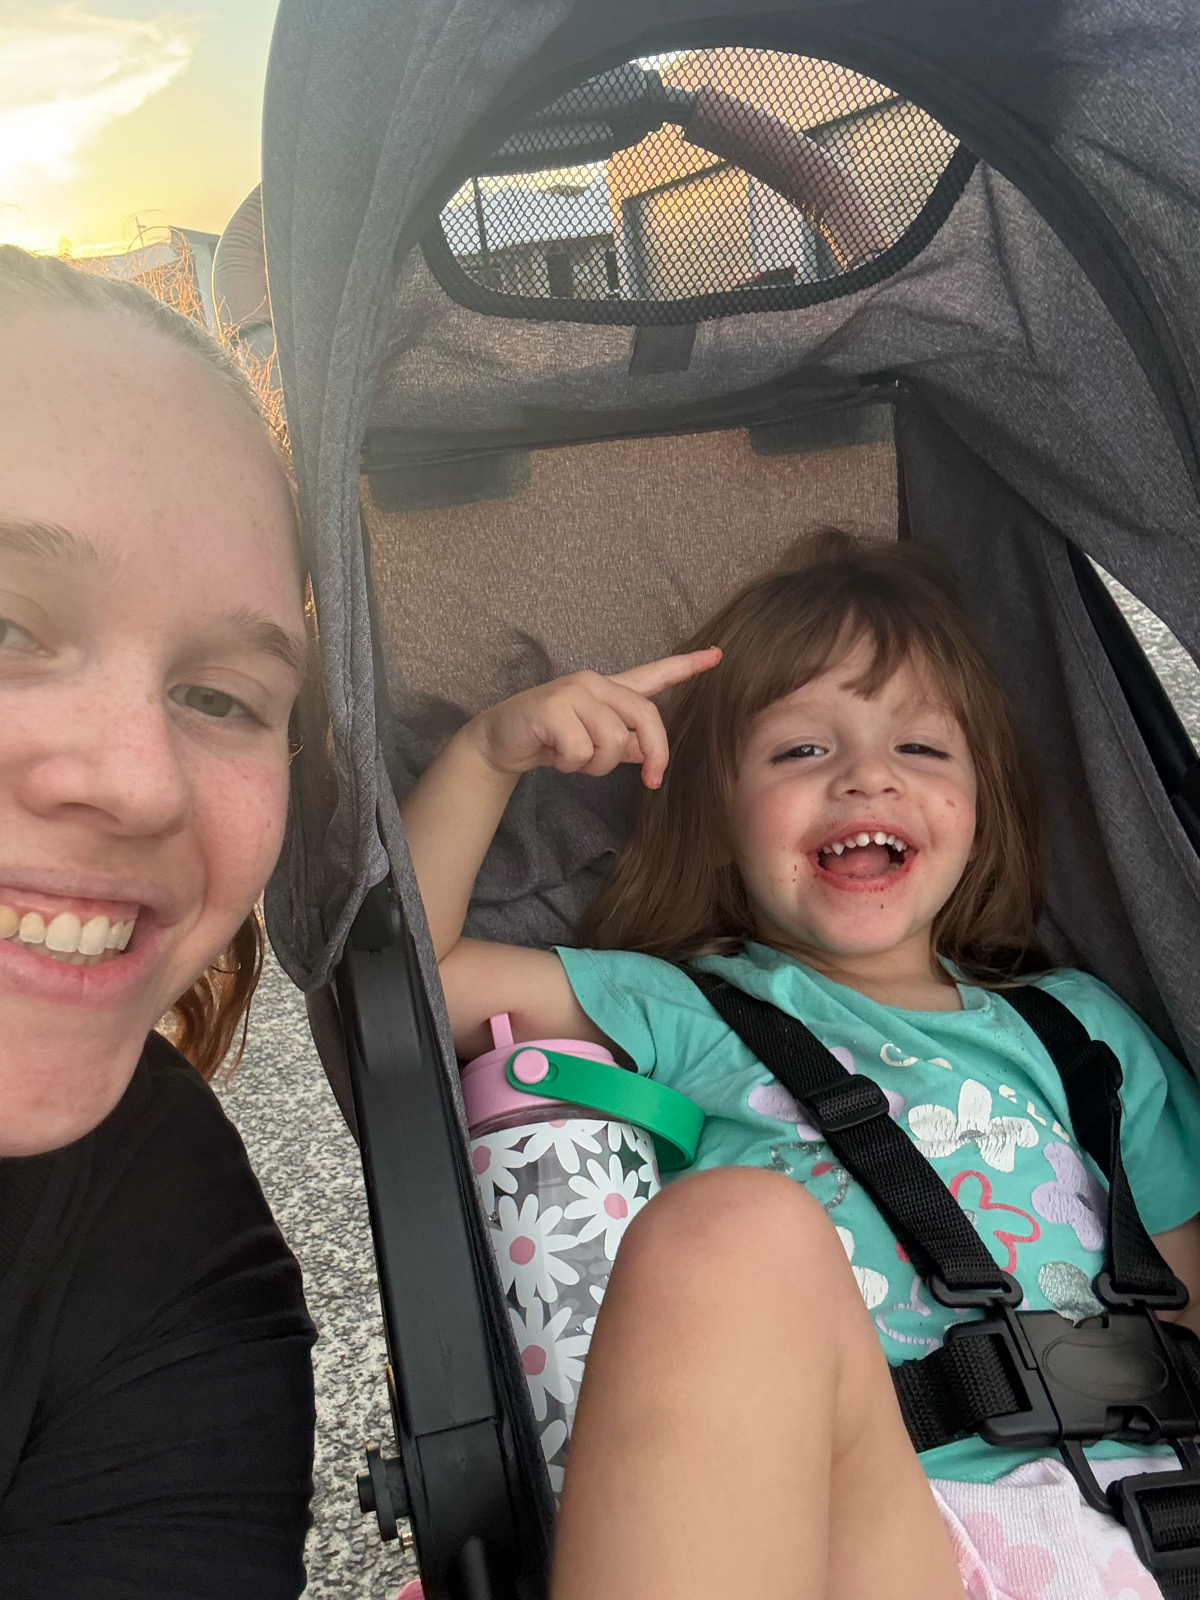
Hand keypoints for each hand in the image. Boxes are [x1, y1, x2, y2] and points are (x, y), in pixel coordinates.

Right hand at [469, 649, 721, 788]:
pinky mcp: (552, 708)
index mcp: (609, 690)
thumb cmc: (550, 740)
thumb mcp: (594, 743)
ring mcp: (574, 692)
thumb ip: (625, 743)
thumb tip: (650, 752)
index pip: (654, 674)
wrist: (500, 741)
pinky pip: (582, 750)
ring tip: (571, 758)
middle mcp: (595, 684)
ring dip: (595, 765)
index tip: (717, 655)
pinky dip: (571, 764)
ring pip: (613, 740)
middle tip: (651, 781)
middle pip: (645, 716)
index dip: (686, 666)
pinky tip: (553, 754)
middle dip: (655, 753)